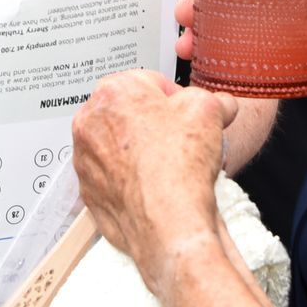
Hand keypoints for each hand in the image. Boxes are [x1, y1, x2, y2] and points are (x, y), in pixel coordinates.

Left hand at [72, 70, 235, 290]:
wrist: (169, 224)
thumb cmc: (179, 166)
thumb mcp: (209, 109)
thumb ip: (213, 99)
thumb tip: (219, 104)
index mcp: (114, 91)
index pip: (150, 82)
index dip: (176, 98)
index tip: (188, 113)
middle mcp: (90, 123)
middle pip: (130, 113)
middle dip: (155, 123)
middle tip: (180, 139)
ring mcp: (86, 160)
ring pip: (119, 146)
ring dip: (141, 151)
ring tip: (169, 164)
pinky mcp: (90, 192)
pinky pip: (114, 177)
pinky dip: (131, 179)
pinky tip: (155, 186)